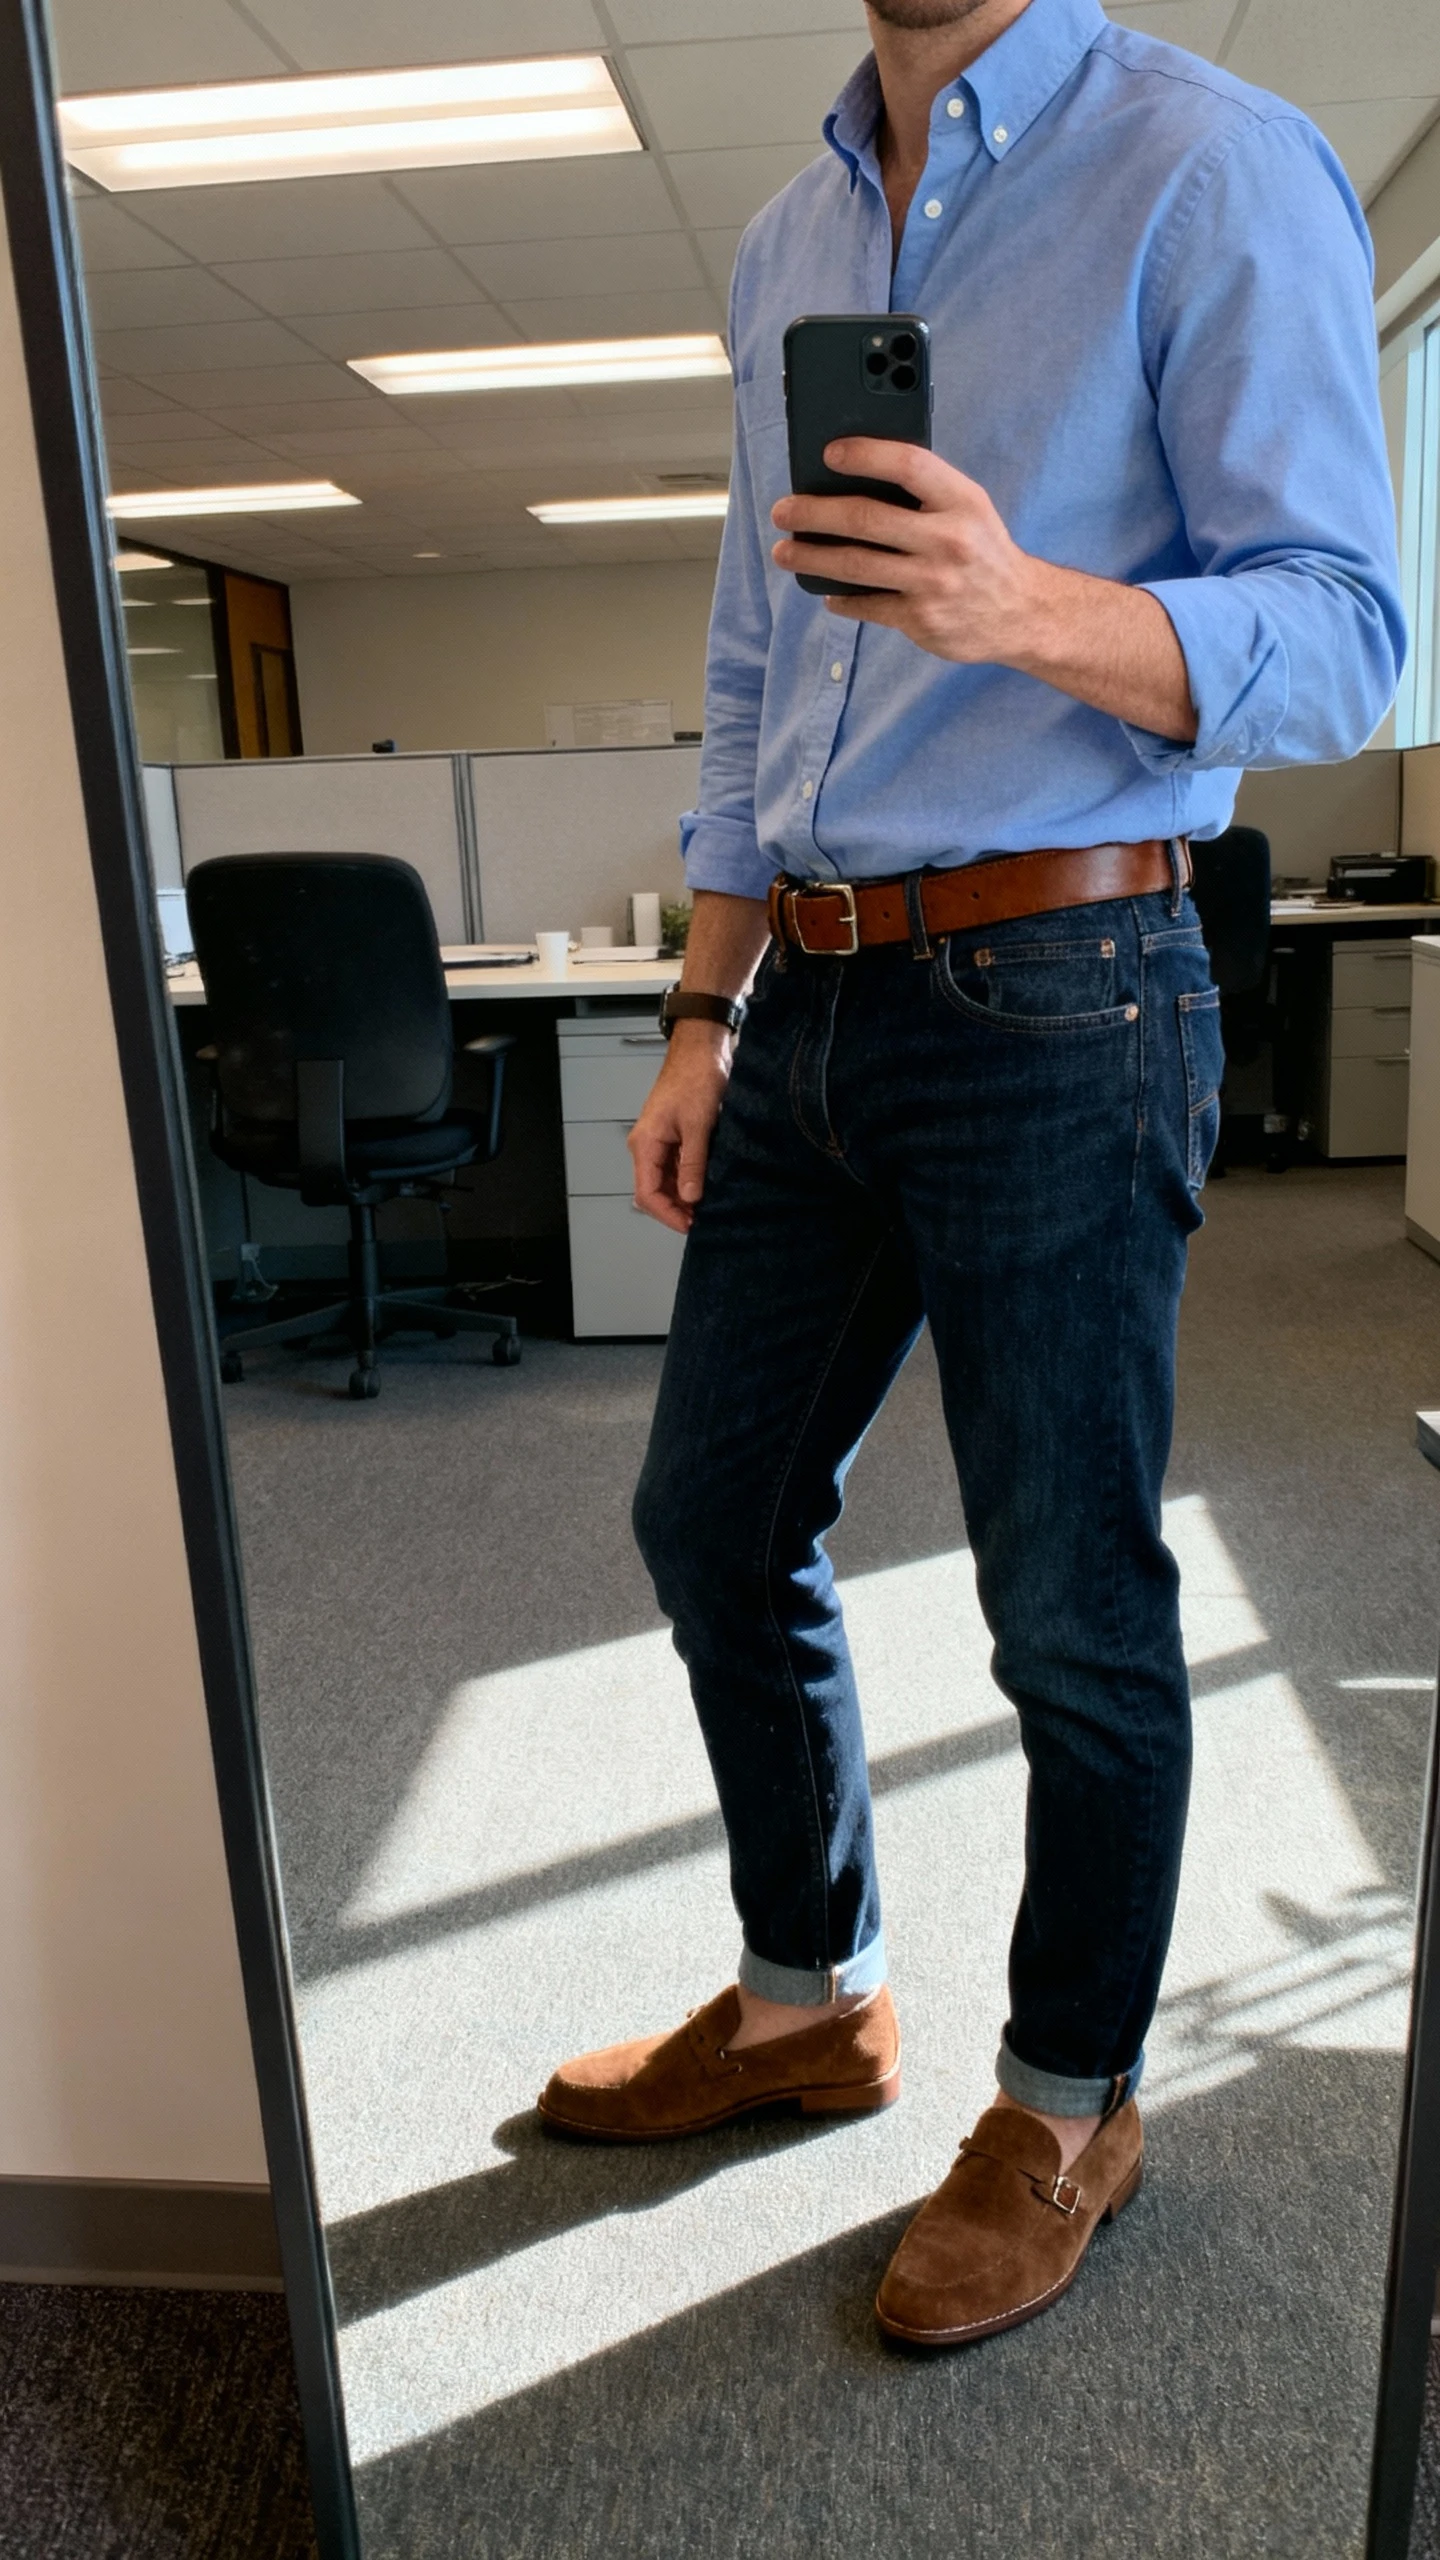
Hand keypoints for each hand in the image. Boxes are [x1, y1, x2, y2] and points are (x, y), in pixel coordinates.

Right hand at [628, 1022, 732, 1233]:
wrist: (701, 1050)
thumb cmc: (696, 1078)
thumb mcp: (699, 1124)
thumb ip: (693, 1163)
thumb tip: (689, 1198)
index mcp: (645, 1144)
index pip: (647, 1193)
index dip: (667, 1214)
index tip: (691, 1225)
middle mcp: (647, 1146)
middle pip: (653, 1191)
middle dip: (675, 1209)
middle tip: (702, 1220)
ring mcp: (659, 1142)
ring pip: (665, 1181)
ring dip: (682, 1197)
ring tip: (707, 1208)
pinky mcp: (673, 1137)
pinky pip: (675, 1167)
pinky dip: (688, 1181)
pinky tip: (705, 1187)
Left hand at [771, 440, 1038, 663]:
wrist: (1022, 613)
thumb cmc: (984, 551)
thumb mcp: (968, 509)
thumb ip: (925, 491)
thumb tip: (856, 475)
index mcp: (961, 501)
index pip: (908, 465)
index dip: (865, 455)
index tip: (829, 453)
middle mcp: (948, 540)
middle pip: (865, 518)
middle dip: (814, 513)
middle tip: (784, 511)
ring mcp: (933, 582)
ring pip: (856, 565)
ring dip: (811, 558)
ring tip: (785, 552)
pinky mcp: (921, 619)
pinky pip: (867, 605)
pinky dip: (841, 598)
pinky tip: (827, 593)